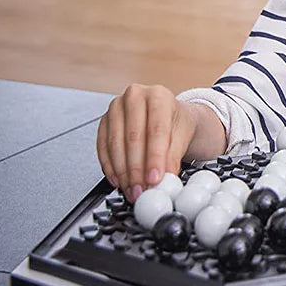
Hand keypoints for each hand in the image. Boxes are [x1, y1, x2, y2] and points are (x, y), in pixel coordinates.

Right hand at [97, 85, 199, 201]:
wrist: (168, 116)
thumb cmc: (176, 123)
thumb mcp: (183, 136)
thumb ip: (173, 156)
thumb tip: (165, 178)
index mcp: (158, 95)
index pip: (156, 130)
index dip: (155, 158)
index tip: (155, 178)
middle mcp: (135, 96)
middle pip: (133, 137)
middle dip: (137, 169)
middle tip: (142, 189)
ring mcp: (116, 107)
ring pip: (116, 144)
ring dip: (122, 172)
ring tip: (132, 189)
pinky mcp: (104, 121)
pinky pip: (103, 147)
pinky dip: (110, 167)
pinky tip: (118, 180)